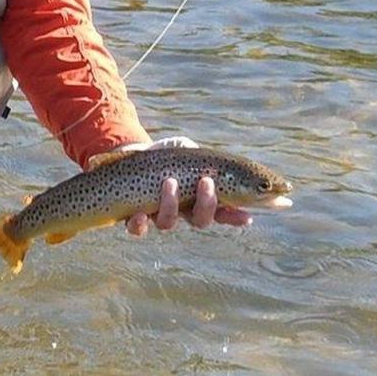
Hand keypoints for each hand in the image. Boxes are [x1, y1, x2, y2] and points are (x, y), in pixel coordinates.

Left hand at [83, 136, 252, 235]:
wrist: (129, 154)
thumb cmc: (162, 153)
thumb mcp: (183, 148)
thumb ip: (198, 156)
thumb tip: (210, 168)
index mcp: (198, 197)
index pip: (222, 211)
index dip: (235, 216)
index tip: (247, 216)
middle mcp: (181, 211)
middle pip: (200, 220)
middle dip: (207, 203)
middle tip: (207, 181)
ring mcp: (157, 215)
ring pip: (169, 224)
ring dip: (171, 204)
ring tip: (169, 181)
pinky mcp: (134, 217)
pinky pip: (138, 229)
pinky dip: (140, 223)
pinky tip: (140, 213)